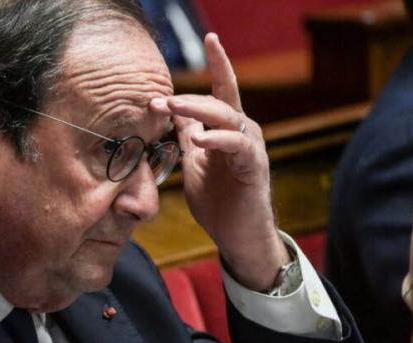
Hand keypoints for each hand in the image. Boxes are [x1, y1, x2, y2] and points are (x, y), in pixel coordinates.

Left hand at [150, 33, 288, 290]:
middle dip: (187, 96)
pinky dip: (217, 140)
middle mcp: (242, 131)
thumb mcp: (194, 162)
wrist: (236, 235)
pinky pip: (237, 146)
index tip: (208, 37)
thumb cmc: (217, 201)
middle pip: (219, 99)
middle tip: (158, 99)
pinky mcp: (254, 166)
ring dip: (198, 109)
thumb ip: (188, 136)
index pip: (221, 90)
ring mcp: (250, 147)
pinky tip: (199, 140)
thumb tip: (171, 114)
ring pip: (226, 116)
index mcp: (226, 129)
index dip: (217, 63)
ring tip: (172, 108)